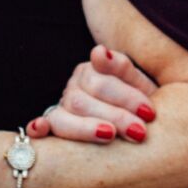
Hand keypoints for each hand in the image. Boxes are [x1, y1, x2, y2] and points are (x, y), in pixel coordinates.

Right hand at [25, 46, 156, 142]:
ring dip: (85, 128)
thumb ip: (122, 68)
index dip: (125, 97)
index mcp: (91, 71)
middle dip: (113, 116)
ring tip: (110, 136)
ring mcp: (61, 110)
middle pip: (81, 101)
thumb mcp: (141, 85)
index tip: (149, 113)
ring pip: (62, 118)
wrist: (141, 129)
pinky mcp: (54, 131)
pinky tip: (40, 128)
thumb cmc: (142, 108)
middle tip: (139, 132)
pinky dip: (38, 128)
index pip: (99, 81)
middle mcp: (72, 88)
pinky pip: (41, 129)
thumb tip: (98, 51)